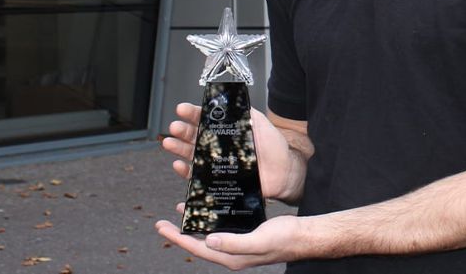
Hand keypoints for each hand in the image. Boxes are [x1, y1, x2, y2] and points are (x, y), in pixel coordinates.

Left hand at [155, 212, 305, 269]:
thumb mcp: (258, 241)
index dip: (178, 238)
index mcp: (231, 257)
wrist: (304, 236)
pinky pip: (221, 227)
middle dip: (180, 233)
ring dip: (195, 224)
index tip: (162, 227)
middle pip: (199, 243)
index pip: (197, 248)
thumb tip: (207, 240)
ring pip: (209, 234)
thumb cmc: (284, 239)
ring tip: (182, 210)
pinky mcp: (244, 233)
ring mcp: (237, 244)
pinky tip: (209, 208)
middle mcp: (231, 252)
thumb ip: (233, 243)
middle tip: (163, 222)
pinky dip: (210, 218)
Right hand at [160, 103, 297, 200]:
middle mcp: (218, 145)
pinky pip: (196, 176)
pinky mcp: (217, 179)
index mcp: (225, 129)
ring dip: (178, 148)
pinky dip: (185, 171)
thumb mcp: (258, 121)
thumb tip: (227, 98)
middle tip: (175, 126)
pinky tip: (178, 164)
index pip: (204, 118)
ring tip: (169, 143)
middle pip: (193, 136)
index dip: (192, 113)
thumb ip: (243, 110)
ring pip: (191, 154)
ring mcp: (216, 162)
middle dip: (182, 130)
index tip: (182, 109)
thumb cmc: (273, 146)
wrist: (284, 171)